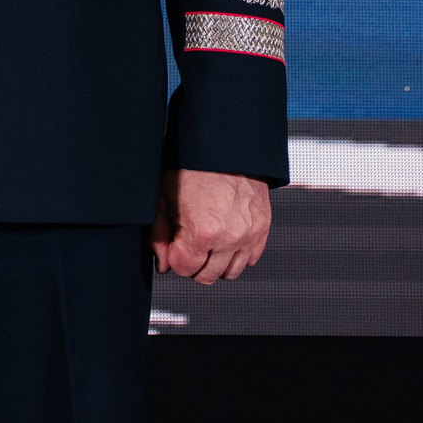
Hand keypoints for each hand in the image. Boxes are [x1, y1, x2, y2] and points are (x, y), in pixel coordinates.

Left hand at [150, 168, 271, 283]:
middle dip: (193, 264)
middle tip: (187, 244)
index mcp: (202, 232)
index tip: (173, 245)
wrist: (224, 146)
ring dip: (215, 262)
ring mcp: (249, 235)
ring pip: (231, 272)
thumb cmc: (192, 166)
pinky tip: (224, 239)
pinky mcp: (262, 228)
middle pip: (207, 276)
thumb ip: (160, 236)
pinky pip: (251, 258)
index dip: (174, 258)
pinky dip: (237, 254)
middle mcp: (230, 238)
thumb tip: (163, 263)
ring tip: (205, 243)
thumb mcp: (163, 198)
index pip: (184, 269)